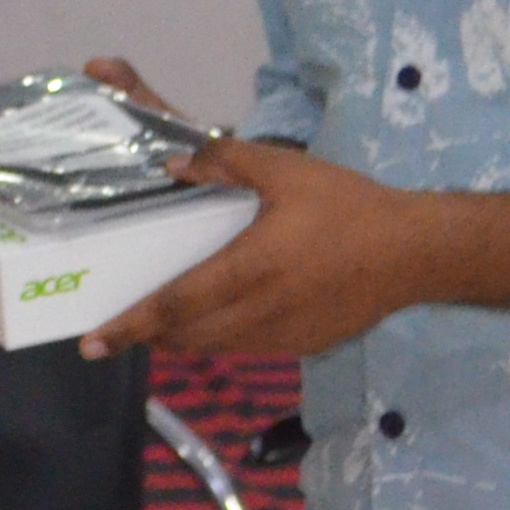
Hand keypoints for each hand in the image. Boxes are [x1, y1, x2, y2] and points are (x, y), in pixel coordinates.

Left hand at [80, 137, 439, 362]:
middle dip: (148, 335)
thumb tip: (173, 164)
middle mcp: (260, 313)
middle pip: (186, 336)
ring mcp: (282, 336)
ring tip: (157, 325)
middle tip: (116, 328)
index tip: (93, 343)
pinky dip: (220, 339)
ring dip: (182, 339)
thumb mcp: (284, 169)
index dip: (131, 325)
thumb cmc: (348, 206)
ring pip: (214, 347)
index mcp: (250, 270)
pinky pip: (246, 348)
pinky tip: (217, 319)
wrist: (416, 251)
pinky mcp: (303, 346)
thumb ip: (224, 161)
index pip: (175, 306)